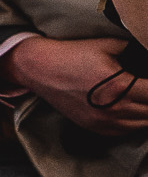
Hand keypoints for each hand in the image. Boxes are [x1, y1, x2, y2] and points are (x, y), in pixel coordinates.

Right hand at [0, 33, 147, 133]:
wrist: (39, 69)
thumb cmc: (73, 54)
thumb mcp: (109, 44)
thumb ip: (135, 51)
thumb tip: (146, 54)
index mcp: (121, 86)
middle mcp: (114, 108)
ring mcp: (103, 121)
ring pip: (141, 124)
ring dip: (147, 113)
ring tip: (144, 100)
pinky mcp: (93, 126)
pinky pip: (124, 131)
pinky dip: (134, 123)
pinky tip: (134, 111)